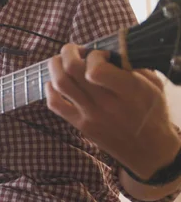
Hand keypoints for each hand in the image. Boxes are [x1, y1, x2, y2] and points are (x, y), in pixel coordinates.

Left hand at [46, 43, 180, 178]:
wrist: (150, 151)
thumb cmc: (152, 112)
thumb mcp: (153, 85)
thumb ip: (131, 65)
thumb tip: (107, 50)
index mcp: (129, 91)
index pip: (96, 69)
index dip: (93, 55)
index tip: (100, 55)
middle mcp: (107, 104)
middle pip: (72, 70)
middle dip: (68, 52)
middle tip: (73, 50)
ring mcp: (90, 115)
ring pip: (60, 83)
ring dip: (55, 66)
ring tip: (60, 60)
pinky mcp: (80, 125)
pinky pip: (55, 104)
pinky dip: (49, 89)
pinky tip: (54, 82)